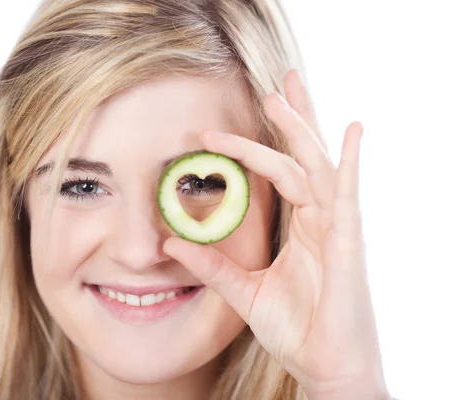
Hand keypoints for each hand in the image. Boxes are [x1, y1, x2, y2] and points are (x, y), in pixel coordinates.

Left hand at [163, 69, 389, 398]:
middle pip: (307, 157)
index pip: (282, 174)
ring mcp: (338, 230)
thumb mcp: (244, 291)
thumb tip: (171, 243)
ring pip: (319, 167)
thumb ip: (212, 265)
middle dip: (293, 118)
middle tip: (276, 83)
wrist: (324, 368)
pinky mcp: (349, 247)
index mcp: (302, 228)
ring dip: (302, 129)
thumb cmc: (297, 329)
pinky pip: (349, 198)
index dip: (254, 148)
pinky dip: (350, 164)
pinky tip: (350, 131)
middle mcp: (322, 220)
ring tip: (284, 92)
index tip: (215, 132)